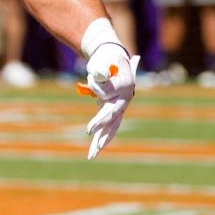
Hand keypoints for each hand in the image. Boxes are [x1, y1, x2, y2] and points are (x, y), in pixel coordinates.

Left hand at [79, 44, 137, 160]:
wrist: (114, 60)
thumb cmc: (106, 59)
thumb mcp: (102, 60)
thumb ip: (100, 68)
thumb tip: (98, 74)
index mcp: (126, 83)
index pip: (108, 93)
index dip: (97, 93)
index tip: (91, 90)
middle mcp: (125, 98)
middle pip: (113, 114)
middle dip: (101, 124)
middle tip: (88, 131)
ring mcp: (120, 107)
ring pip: (112, 126)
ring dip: (101, 140)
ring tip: (92, 155)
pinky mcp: (114, 112)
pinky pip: (109, 128)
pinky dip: (102, 138)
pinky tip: (94, 150)